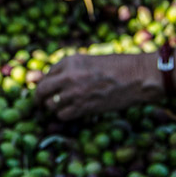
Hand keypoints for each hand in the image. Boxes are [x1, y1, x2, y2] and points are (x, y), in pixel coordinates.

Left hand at [35, 53, 160, 120]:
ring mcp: (75, 93)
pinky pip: (63, 115)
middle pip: (42, 90)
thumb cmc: (118, 66)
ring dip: (53, 108)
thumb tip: (54, 80)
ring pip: (51, 105)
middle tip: (39, 103)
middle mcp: (68, 76)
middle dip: (38, 98)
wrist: (137, 77)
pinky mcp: (84, 107)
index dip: (46, 83)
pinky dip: (64, 116)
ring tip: (59, 108)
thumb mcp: (89, 60)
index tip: (46, 89)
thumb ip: (71, 69)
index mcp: (69, 61)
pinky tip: (70, 113)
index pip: (47, 74)